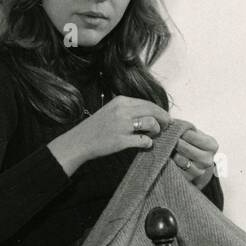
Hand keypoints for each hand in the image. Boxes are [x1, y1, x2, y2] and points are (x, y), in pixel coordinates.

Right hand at [48, 96, 169, 175]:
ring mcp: (122, 126)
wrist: (79, 141)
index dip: (159, 111)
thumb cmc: (95, 128)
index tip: (165, 117)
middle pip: (153, 111)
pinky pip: (144, 140)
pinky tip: (146, 144)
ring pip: (151, 124)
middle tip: (167, 126)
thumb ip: (128, 109)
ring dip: (156, 131)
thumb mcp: (111, 110)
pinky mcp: (121, 141)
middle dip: (163, 119)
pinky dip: (148, 143)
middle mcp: (122, 111)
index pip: (147, 103)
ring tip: (153, 135)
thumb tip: (149, 113)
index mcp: (121, 101)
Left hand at [172, 126, 218, 188]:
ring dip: (171, 153)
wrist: (199, 166)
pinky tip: (167, 157)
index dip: (180, 132)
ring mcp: (200, 171)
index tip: (174, 130)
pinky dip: (170, 163)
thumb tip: (172, 122)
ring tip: (166, 147)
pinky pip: (176, 170)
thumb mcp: (197, 135)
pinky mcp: (190, 179)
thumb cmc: (195, 146)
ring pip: (180, 159)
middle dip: (174, 142)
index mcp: (212, 145)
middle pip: (186, 148)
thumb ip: (187, 128)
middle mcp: (208, 160)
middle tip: (166, 138)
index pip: (192, 135)